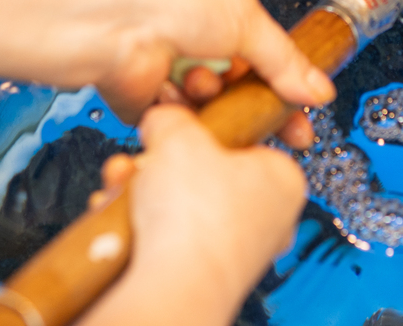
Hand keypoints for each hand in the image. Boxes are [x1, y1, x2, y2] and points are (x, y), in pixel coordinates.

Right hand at [82, 106, 306, 325]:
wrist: (174, 285)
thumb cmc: (195, 217)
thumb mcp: (179, 134)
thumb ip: (171, 117)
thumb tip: (162, 119)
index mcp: (283, 178)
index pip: (246, 141)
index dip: (205, 132)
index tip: (181, 128)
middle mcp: (268, 219)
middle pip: (204, 174)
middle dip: (161, 165)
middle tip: (147, 158)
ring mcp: (237, 252)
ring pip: (180, 207)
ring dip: (143, 192)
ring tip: (125, 183)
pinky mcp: (204, 275)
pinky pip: (167, 239)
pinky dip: (139, 226)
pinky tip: (119, 215)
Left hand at [88, 0, 331, 147]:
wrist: (115, 23)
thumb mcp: (246, 21)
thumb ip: (285, 60)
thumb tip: (318, 89)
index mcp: (220, 17)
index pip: (264, 62)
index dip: (286, 91)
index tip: (303, 118)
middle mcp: (196, 47)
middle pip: (241, 94)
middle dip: (258, 110)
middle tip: (282, 131)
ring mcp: (172, 77)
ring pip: (213, 112)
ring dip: (213, 101)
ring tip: (201, 83)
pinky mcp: (149, 107)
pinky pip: (180, 126)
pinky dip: (181, 114)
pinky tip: (172, 92)